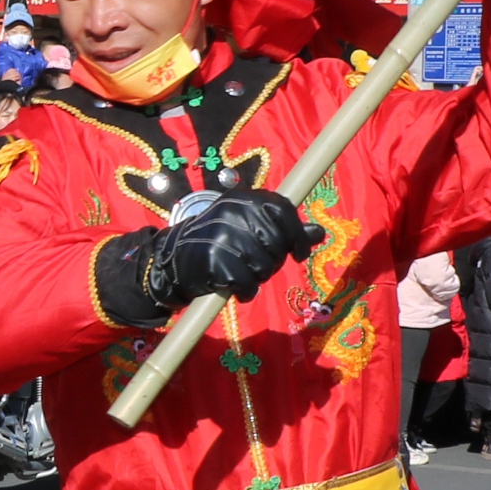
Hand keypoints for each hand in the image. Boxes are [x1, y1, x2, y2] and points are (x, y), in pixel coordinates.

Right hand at [147, 189, 319, 306]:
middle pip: (276, 243)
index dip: (297, 235)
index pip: (283, 210)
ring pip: (264, 266)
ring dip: (257, 277)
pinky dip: (244, 291)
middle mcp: (232, 211)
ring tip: (241, 273)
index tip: (298, 254)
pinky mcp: (214, 260)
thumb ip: (283, 228)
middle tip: (256, 264)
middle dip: (272, 261)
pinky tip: (234, 287)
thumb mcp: (248, 226)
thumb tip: (319, 233)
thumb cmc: (217, 242)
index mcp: (243, 198)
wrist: (172, 259)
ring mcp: (222, 235)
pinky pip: (247, 283)